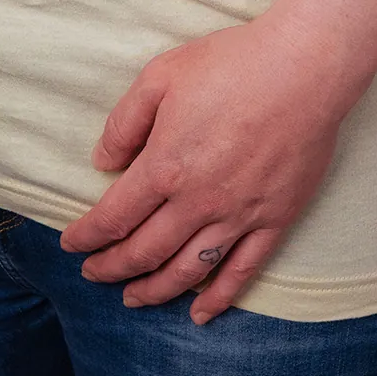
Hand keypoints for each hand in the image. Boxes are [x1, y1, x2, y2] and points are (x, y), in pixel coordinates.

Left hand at [57, 12, 344, 323]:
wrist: (304, 67)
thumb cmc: (232, 63)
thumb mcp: (161, 75)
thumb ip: (125, 122)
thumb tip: (103, 162)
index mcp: (165, 166)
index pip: (115, 216)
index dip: (88, 236)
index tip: (72, 244)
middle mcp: (198, 201)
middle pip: (144, 251)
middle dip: (112, 268)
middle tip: (94, 273)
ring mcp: (238, 215)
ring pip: (187, 270)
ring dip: (154, 290)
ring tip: (133, 297)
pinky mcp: (274, 219)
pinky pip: (241, 271)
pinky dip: (218, 297)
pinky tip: (199, 312)